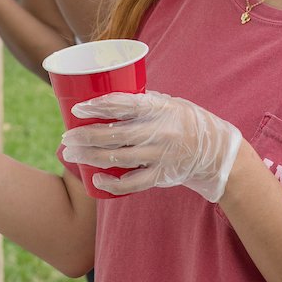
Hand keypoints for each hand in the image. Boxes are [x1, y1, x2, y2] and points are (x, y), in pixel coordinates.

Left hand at [60, 91, 242, 202]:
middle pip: (114, 135)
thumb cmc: (185, 120)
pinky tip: (96, 179)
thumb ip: (141, 102)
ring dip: (90, 157)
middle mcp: (159, 131)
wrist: (216, 151)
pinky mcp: (162, 175)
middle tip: (66, 138)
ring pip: (118, 158)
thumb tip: (104, 98)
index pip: (123, 104)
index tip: (77, 109)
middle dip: (85, 136)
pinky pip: (133, 183)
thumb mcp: (168, 103)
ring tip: (71, 154)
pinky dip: (113, 183)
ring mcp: (160, 156)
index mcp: (159, 108)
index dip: (97, 106)